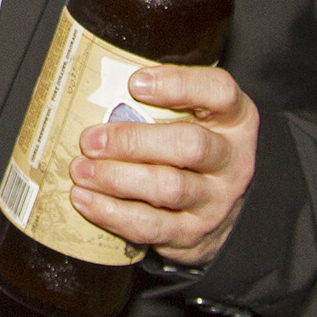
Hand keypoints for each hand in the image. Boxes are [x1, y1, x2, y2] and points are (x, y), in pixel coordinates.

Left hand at [68, 63, 258, 266]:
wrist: (213, 208)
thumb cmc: (188, 145)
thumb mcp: (190, 114)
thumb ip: (157, 101)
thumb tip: (94, 89)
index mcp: (235, 118)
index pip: (219, 92)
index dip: (178, 85)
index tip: (134, 83)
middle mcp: (232, 159)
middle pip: (191, 145)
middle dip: (133, 141)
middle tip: (90, 140)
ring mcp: (216, 200)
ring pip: (169, 188)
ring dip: (116, 178)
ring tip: (81, 169)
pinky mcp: (192, 233)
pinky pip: (150, 225)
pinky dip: (112, 212)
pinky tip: (84, 199)